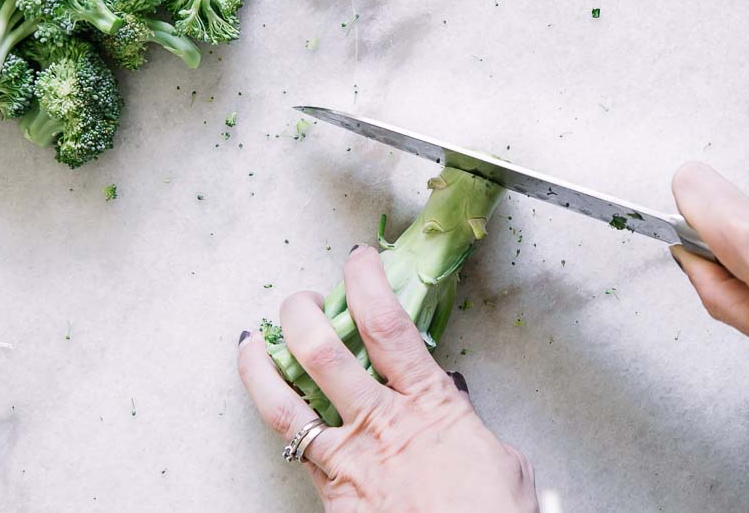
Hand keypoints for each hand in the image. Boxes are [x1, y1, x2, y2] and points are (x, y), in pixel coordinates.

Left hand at [237, 246, 538, 511]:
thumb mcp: (499, 457)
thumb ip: (464, 418)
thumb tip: (450, 396)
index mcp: (428, 403)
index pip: (387, 325)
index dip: (366, 282)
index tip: (358, 259)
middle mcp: (380, 425)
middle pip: (323, 352)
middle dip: (303, 315)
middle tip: (299, 300)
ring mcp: (349, 463)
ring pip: (286, 406)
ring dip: (263, 368)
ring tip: (249, 343)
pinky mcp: (332, 497)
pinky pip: (297, 455)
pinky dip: (282, 428)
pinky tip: (274, 411)